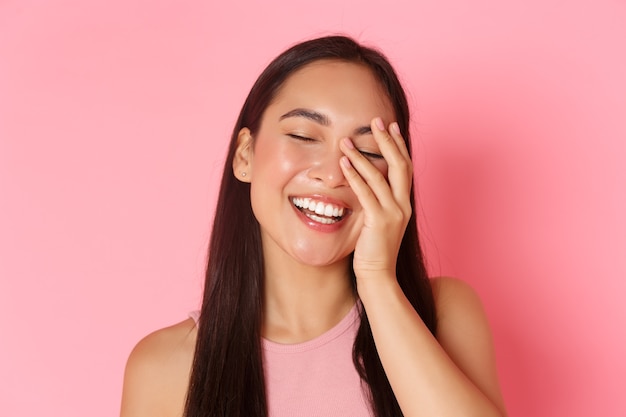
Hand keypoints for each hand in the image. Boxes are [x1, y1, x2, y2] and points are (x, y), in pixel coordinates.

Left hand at [338, 117, 412, 281]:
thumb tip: (365, 182)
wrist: (379, 276)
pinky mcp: (379, 221)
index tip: (391, 126)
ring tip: (347, 140)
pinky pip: (366, 192)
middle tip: (376, 121)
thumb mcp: (380, 221)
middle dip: (387, 140)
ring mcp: (393, 213)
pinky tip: (344, 163)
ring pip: (381, 175)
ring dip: (363, 155)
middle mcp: (403, 205)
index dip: (399, 144)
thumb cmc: (374, 250)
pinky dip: (355, 175)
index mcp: (405, 203)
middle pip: (400, 164)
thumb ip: (377, 201)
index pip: (406, 166)